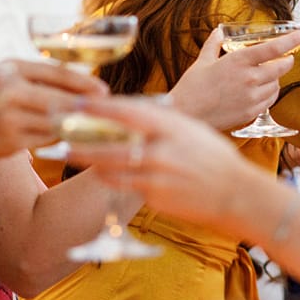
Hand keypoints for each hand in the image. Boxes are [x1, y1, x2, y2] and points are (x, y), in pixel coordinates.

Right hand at [0, 60, 108, 160]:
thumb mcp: (6, 77)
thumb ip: (37, 79)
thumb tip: (84, 89)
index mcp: (10, 68)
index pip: (56, 72)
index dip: (83, 82)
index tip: (104, 90)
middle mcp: (8, 90)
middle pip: (60, 99)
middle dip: (86, 106)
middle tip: (106, 110)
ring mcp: (8, 117)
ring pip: (56, 121)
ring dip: (77, 124)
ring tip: (95, 124)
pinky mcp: (9, 141)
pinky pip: (46, 139)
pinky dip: (61, 137)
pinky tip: (69, 136)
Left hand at [65, 97, 271, 233]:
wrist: (237, 194)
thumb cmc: (215, 157)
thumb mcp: (191, 129)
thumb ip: (163, 121)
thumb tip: (133, 112)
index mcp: (172, 128)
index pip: (128, 113)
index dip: (101, 107)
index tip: (81, 102)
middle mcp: (161, 151)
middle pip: (110, 144)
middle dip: (83, 141)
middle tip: (62, 137)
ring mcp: (157, 177)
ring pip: (112, 168)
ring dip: (92, 162)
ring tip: (76, 155)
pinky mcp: (156, 198)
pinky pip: (127, 186)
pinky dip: (114, 179)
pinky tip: (105, 174)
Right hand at [170, 27, 299, 131]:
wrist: (185, 114)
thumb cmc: (191, 88)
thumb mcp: (202, 61)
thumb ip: (214, 44)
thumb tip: (218, 31)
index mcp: (238, 61)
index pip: (273, 48)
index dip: (291, 40)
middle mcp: (249, 78)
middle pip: (282, 67)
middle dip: (286, 61)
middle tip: (285, 57)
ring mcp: (252, 97)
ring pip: (277, 85)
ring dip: (276, 79)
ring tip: (266, 76)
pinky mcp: (251, 113)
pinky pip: (270, 101)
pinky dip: (270, 94)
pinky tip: (261, 91)